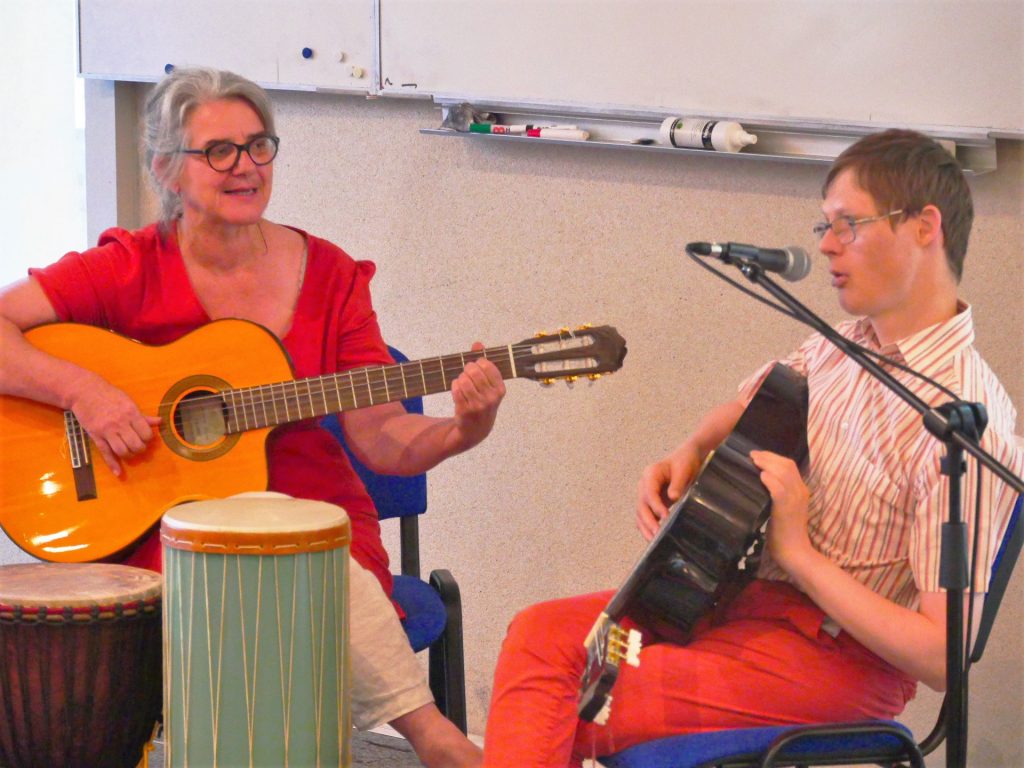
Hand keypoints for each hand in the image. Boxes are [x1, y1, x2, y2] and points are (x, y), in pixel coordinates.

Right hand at [68, 373, 161, 476]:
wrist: (84, 391)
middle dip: (140, 449)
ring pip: (122, 451)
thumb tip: (159, 422)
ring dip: (129, 455)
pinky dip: (113, 464)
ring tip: (130, 453)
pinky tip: (118, 472)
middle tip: (139, 447)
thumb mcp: (128, 402)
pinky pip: (106, 453)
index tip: (146, 439)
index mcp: (131, 413)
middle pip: (136, 444)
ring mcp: (107, 431)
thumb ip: (142, 416)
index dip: (148, 439)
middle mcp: (120, 423)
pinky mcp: (95, 435)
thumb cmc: (109, 395)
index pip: (146, 433)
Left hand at [448, 342, 505, 451]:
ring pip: (463, 380)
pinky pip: (456, 390)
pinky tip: (458, 389)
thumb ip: (484, 363)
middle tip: (467, 373)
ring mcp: (478, 405)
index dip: (479, 362)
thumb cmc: (483, 402)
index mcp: (500, 389)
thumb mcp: (489, 385)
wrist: (476, 430)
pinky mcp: (465, 410)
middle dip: (467, 369)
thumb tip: (477, 344)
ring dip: (460, 378)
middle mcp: (491, 398)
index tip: (477, 366)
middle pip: (474, 371)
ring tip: (462, 382)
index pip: (488, 365)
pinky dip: (454, 386)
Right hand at [635, 443, 701, 540]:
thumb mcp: (683, 470)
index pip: (649, 492)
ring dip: (645, 527)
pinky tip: (653, 537)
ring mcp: (646, 494)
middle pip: (641, 505)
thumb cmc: (685, 462)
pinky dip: (648, 526)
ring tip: (653, 540)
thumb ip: (677, 483)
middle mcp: (645, 485)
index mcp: (650, 474)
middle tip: (657, 534)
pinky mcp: (651, 503)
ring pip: (640, 513)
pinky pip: (646, 516)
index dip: (655, 505)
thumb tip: (672, 497)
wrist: (686, 458)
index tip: (664, 516)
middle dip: (648, 520)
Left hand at [750, 449, 811, 571]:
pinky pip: (778, 488)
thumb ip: (776, 493)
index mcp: (801, 490)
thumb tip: (758, 480)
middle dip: (768, 456)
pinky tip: (760, 477)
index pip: (789, 465)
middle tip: (752, 455)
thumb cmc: (784, 532)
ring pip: (783, 472)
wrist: (794, 551)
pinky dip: (769, 480)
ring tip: (753, 461)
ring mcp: (794, 499)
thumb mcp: (783, 508)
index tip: (758, 455)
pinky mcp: (786, 508)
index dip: (773, 457)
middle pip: (786, 464)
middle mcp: (800, 491)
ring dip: (766, 464)